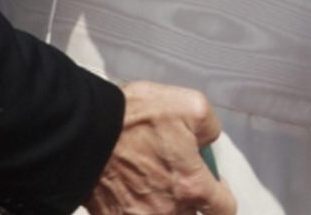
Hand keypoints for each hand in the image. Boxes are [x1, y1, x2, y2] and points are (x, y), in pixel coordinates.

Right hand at [86, 82, 235, 214]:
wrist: (84, 130)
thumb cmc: (136, 117)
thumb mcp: (192, 106)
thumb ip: (211, 129)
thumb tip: (208, 142)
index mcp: (192, 186)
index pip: (225, 209)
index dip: (223, 195)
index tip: (214, 184)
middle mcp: (168, 211)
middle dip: (192, 204)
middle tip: (181, 183)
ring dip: (166, 208)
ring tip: (155, 189)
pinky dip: (137, 209)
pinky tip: (132, 195)